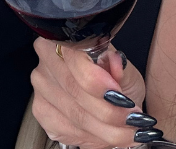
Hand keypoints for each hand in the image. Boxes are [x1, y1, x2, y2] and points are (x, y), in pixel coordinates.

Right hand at [30, 39, 155, 147]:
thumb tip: (116, 61)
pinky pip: (67, 129)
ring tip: (129, 132)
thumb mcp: (127, 73)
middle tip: (134, 121)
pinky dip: (92, 136)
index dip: (99, 82)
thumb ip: (122, 67)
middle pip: (76, 90)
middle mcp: (49, 58)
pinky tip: (108, 135)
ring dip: (107, 129)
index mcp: (69, 38)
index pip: (77, 59)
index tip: (122, 99)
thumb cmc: (117, 83)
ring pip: (75, 114)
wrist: (110, 101)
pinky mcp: (41, 110)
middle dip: (110, 112)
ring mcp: (42, 85)